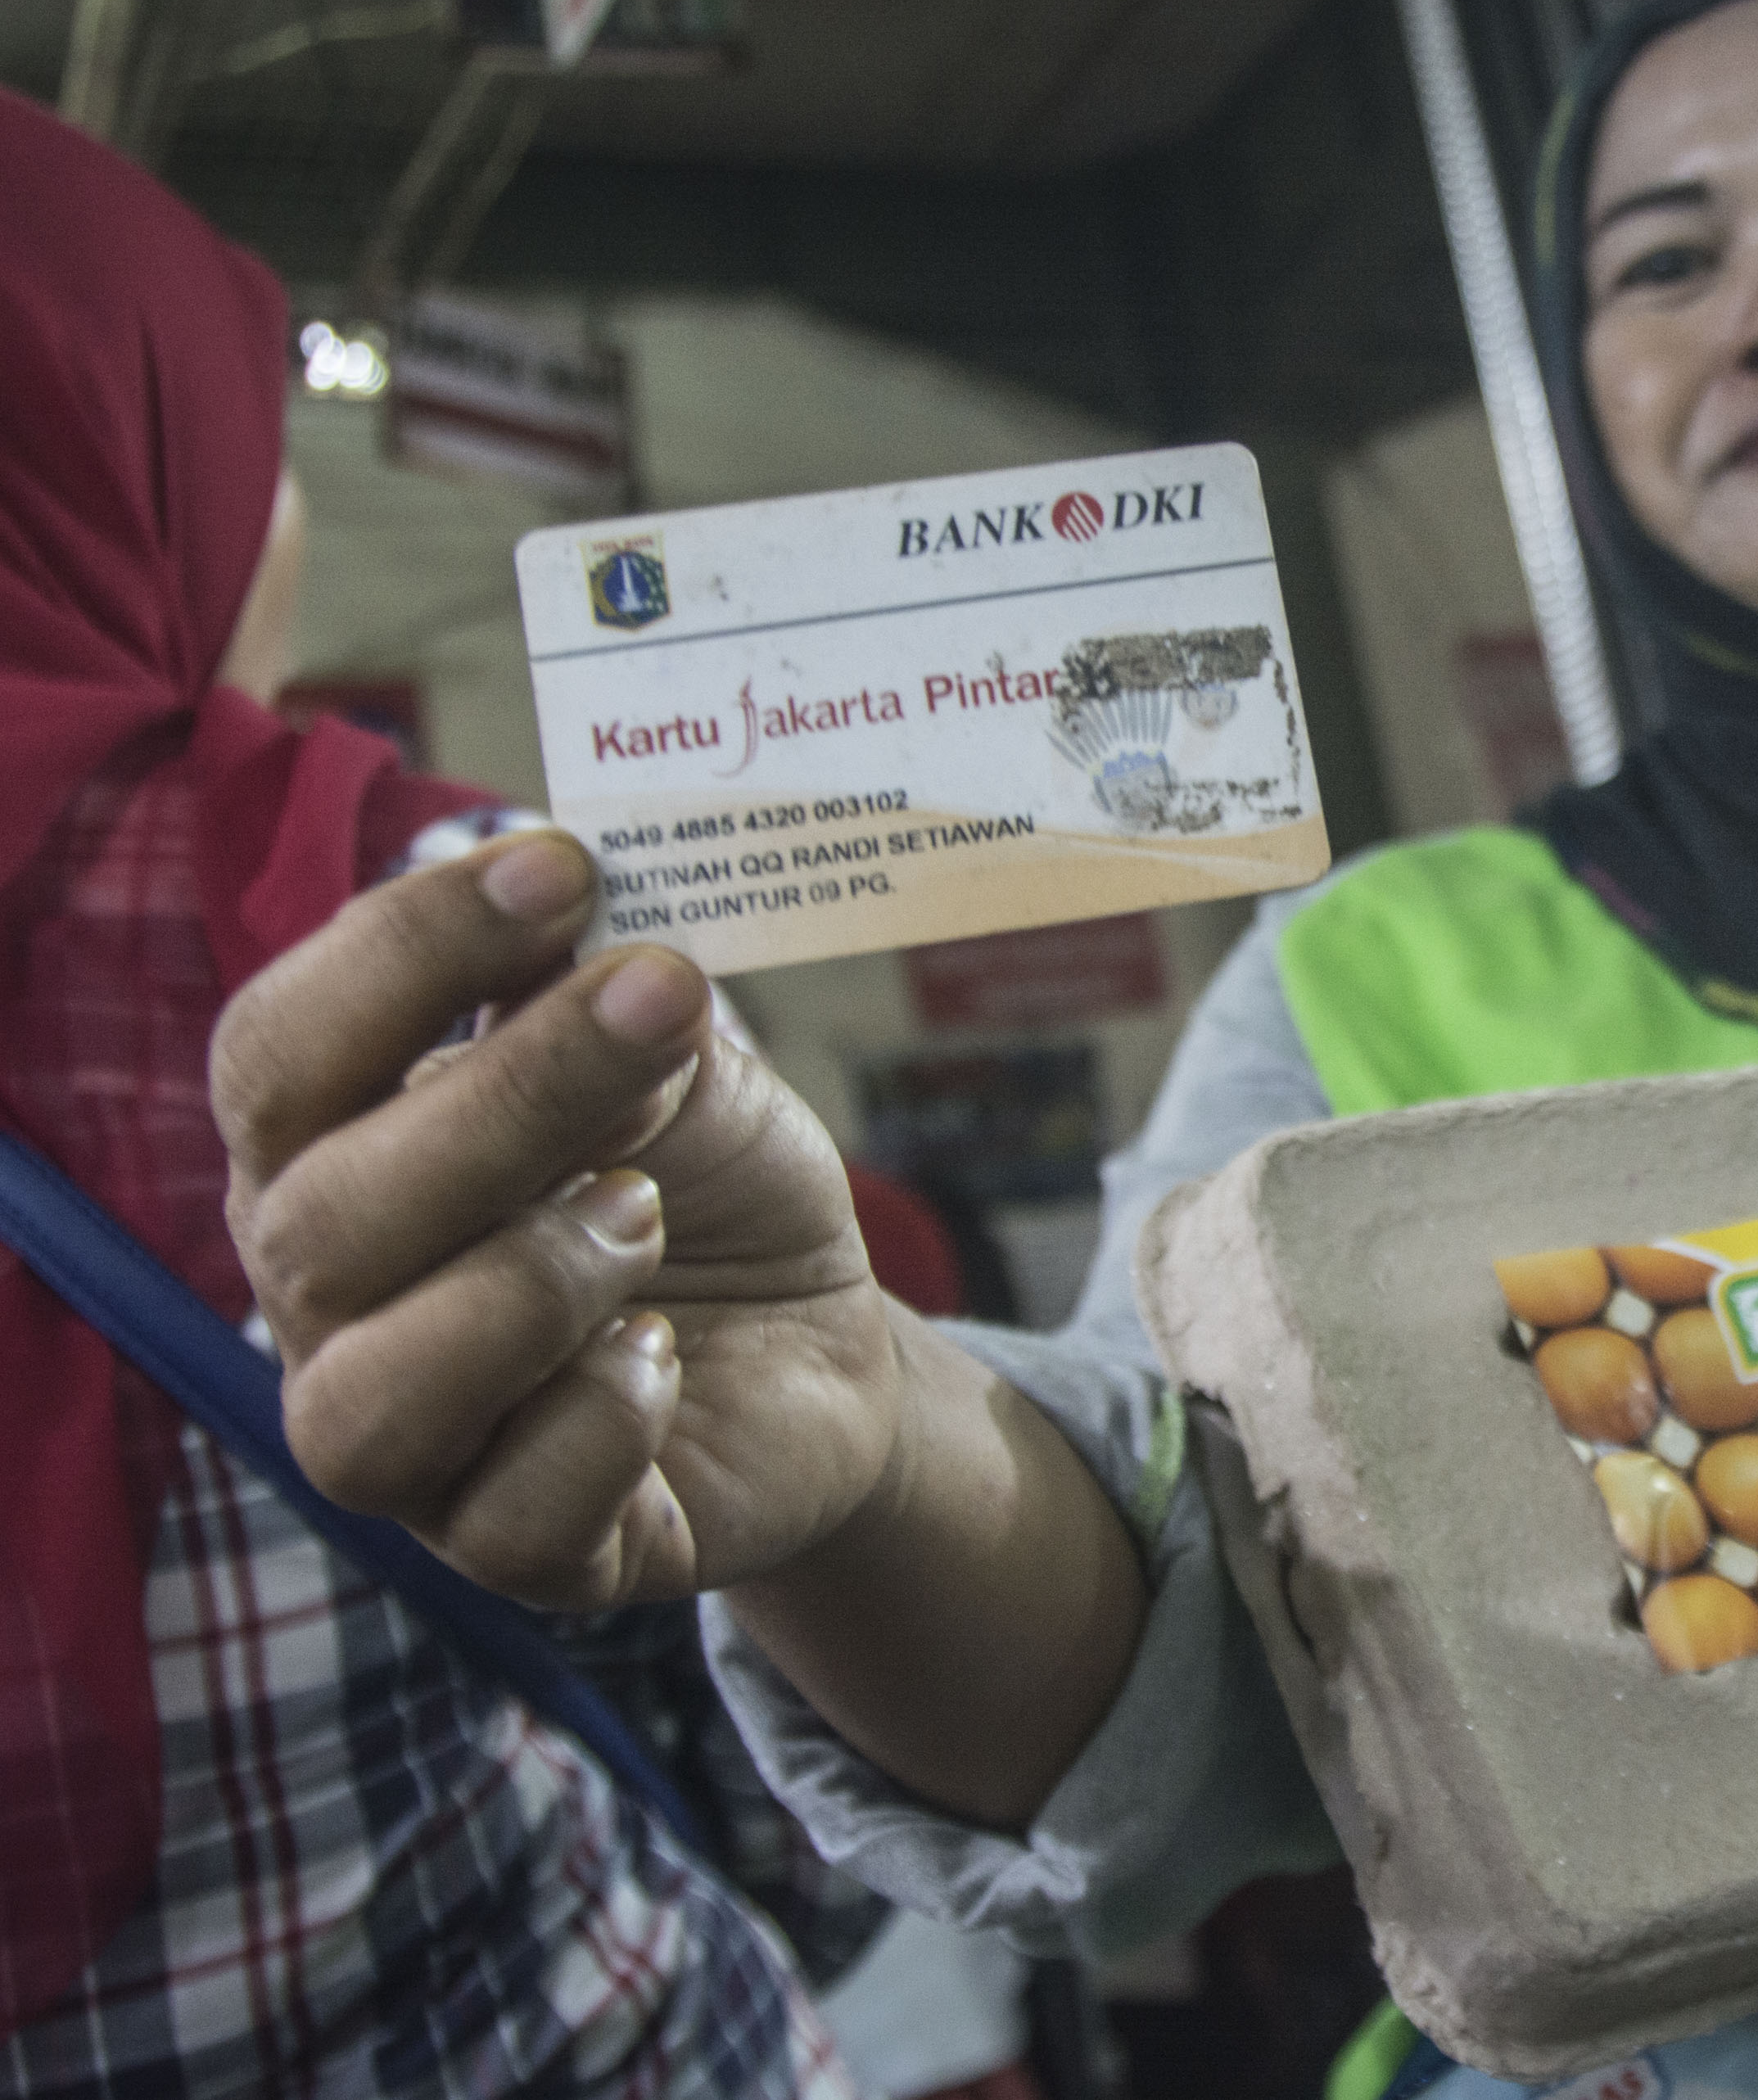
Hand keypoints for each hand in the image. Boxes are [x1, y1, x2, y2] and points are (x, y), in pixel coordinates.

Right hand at [217, 831, 899, 1608]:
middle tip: (662, 1008)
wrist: (822, 1332)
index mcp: (326, 1154)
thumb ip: (604, 995)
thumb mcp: (674, 1060)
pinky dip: (595, 1423)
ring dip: (522, 1285)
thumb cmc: (705, 1176)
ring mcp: (412, 1444)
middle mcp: (329, 1307)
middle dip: (503, 1101)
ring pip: (370, 1403)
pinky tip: (664, 1354)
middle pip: (321, 1221)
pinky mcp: (522, 1547)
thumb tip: (575, 915)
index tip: (558, 866)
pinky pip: (505, 1521)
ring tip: (646, 1210)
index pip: (279, 1054)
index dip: (400, 952)